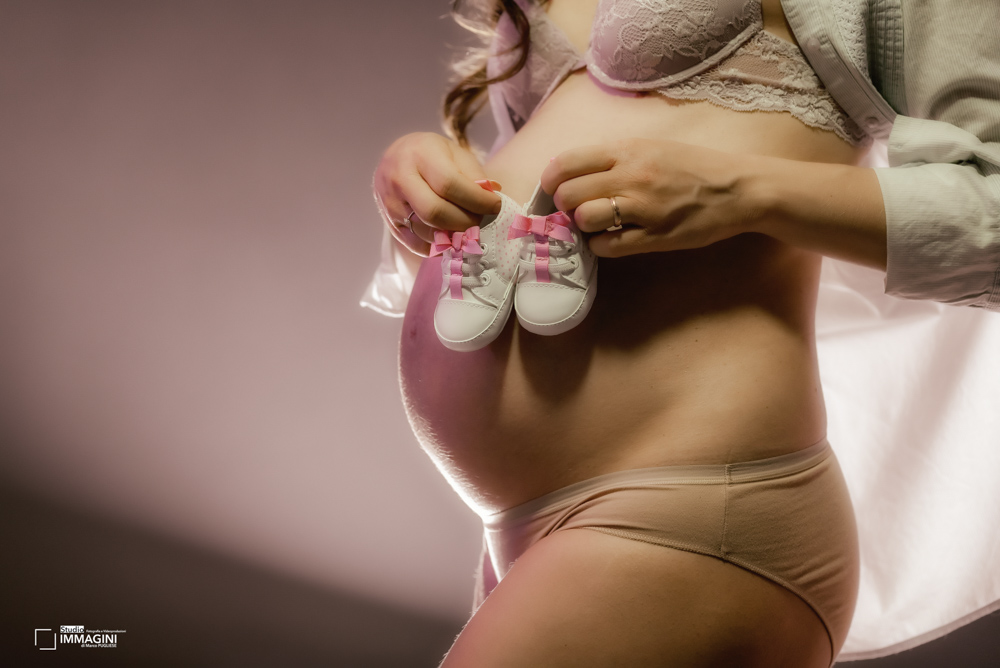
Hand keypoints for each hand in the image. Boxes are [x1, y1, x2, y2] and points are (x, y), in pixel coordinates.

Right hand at [374, 132, 501, 255]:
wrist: (395, 158)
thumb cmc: (432, 155)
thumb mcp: (455, 154)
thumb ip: (474, 175)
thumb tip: (491, 198)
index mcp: (420, 154)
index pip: (450, 185)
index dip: (477, 200)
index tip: (495, 206)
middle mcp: (400, 178)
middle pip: (436, 212)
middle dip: (465, 222)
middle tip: (480, 221)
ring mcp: (391, 203)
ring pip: (426, 232)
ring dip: (454, 236)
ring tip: (468, 229)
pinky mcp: (390, 223)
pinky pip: (416, 244)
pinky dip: (439, 246)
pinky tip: (451, 238)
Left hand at [540, 138, 761, 257]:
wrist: (740, 188)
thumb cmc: (695, 166)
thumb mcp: (653, 146)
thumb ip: (616, 157)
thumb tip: (574, 172)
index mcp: (628, 150)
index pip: (568, 162)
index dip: (551, 179)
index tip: (553, 189)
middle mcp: (632, 176)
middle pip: (570, 194)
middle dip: (564, 205)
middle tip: (575, 210)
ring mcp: (643, 208)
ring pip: (586, 219)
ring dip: (583, 225)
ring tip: (596, 224)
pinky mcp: (655, 236)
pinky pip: (608, 246)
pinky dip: (601, 246)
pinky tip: (611, 239)